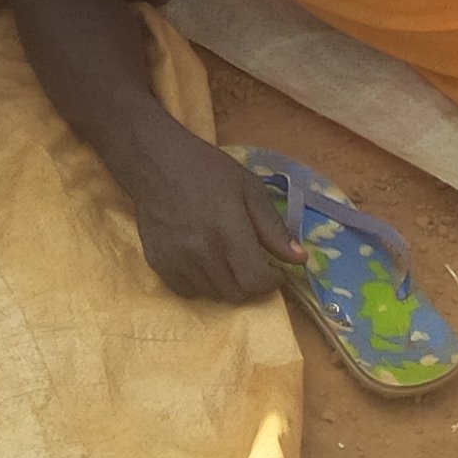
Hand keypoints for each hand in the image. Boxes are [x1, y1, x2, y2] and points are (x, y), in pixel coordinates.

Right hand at [121, 127, 305, 301]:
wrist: (157, 163)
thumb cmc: (208, 170)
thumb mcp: (249, 189)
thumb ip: (274, 228)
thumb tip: (300, 259)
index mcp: (227, 229)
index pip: (254, 279)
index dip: (271, 282)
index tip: (276, 271)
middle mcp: (200, 251)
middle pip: (234, 292)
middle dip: (251, 284)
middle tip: (254, 264)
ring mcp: (176, 261)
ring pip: (212, 294)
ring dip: (228, 283)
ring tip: (229, 258)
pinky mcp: (158, 265)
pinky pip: (188, 291)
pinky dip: (203, 283)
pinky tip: (206, 261)